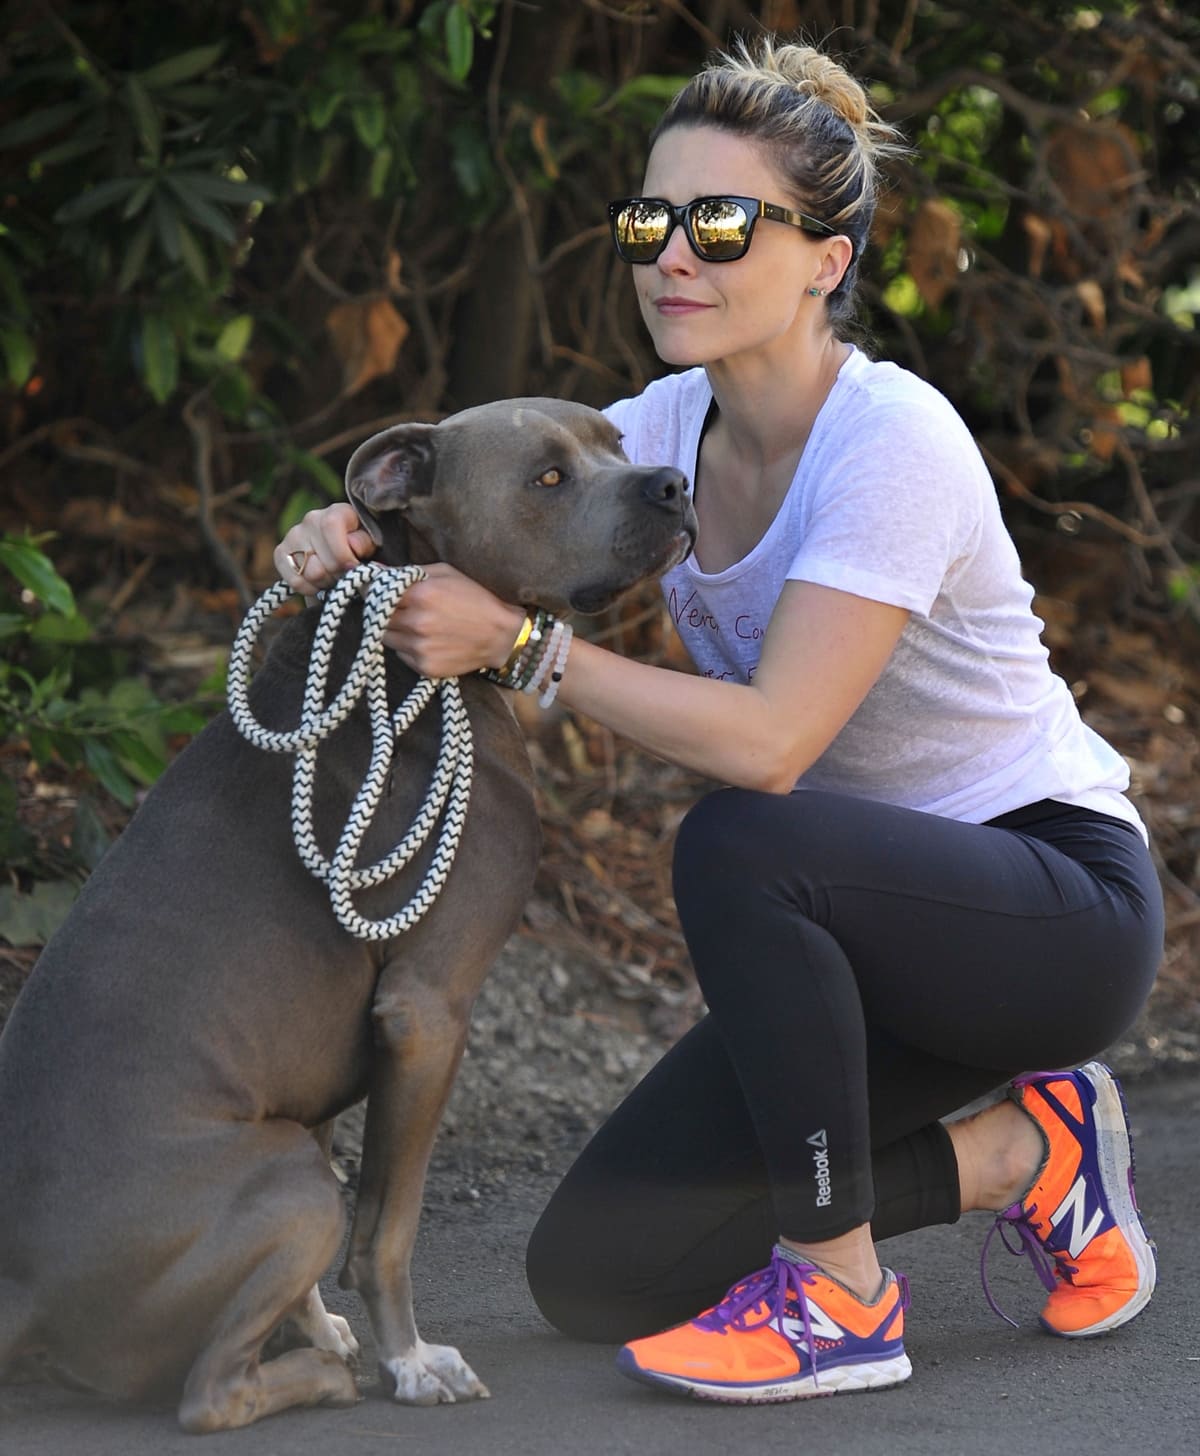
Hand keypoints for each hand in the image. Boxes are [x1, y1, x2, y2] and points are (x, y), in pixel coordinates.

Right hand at [274, 503, 375, 595]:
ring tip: (334, 577)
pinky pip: (296, 581)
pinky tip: (320, 583)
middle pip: (324, 559)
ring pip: (311, 573)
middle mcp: (311, 519)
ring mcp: (293, 535)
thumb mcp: (371, 543)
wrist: (342, 554)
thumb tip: (353, 545)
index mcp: (336, 512)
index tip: (353, 567)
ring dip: (327, 582)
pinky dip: (310, 589)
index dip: (343, 553)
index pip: (330, 526)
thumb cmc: (360, 548)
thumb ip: (365, 543)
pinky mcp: (281, 553)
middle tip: (346, 575)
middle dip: (339, 574)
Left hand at [381, 563, 525, 678]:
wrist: (500, 636)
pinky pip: (401, 656)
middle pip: (378, 618)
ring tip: (415, 626)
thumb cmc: (475, 599)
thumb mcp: (446, 573)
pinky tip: (426, 641)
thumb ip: (409, 572)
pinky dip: (407, 648)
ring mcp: (419, 647)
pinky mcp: (424, 666)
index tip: (380, 594)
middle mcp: (416, 622)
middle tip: (399, 611)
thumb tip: (375, 570)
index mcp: (420, 594)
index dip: (377, 594)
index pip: (378, 594)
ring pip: (386, 639)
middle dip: (384, 613)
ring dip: (394, 631)